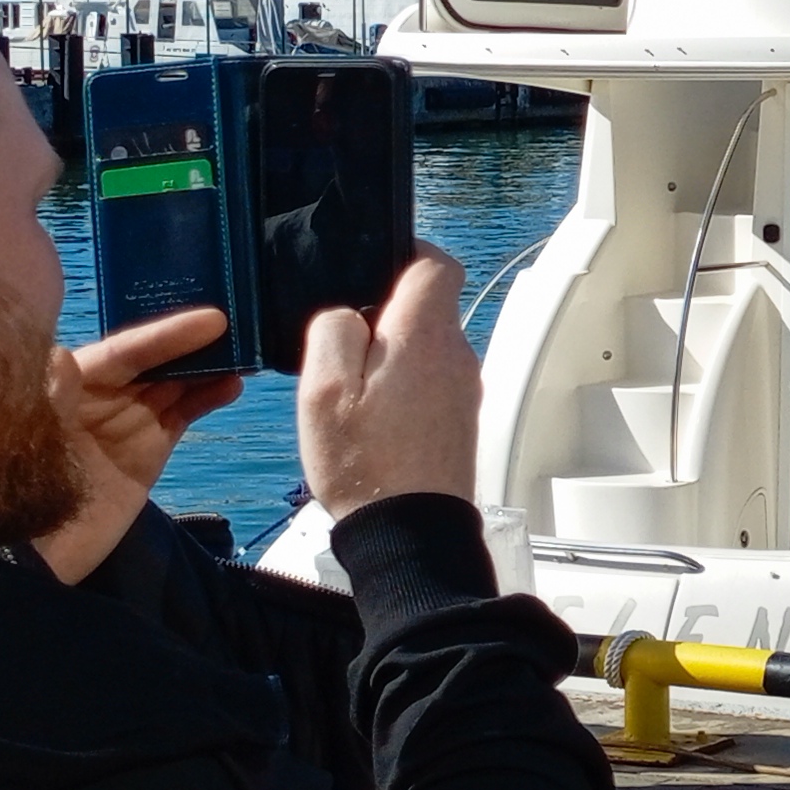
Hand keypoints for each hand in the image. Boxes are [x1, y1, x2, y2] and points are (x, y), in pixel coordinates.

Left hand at [33, 301, 241, 583]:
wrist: (35, 556)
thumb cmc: (20, 492)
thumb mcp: (28, 442)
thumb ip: (48, 402)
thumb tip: (62, 356)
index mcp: (71, 385)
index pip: (123, 352)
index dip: (165, 335)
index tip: (210, 320)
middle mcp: (102, 396)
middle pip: (154, 361)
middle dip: (193, 343)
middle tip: (239, 324)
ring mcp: (127, 423)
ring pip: (174, 384)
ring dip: (207, 367)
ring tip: (245, 350)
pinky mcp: (149, 452)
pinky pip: (182, 416)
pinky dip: (206, 399)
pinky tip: (232, 385)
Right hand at [298, 247, 483, 521]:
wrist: (411, 536)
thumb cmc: (366, 465)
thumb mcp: (324, 389)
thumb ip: (333, 331)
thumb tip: (348, 313)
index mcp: (426, 333)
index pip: (436, 262)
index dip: (405, 253)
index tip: (371, 268)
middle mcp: (457, 355)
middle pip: (428, 308)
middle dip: (386, 315)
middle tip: (343, 348)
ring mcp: (465, 390)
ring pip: (427, 348)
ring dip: (393, 357)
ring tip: (353, 394)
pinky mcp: (461, 421)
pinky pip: (432, 384)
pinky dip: (404, 389)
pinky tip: (373, 421)